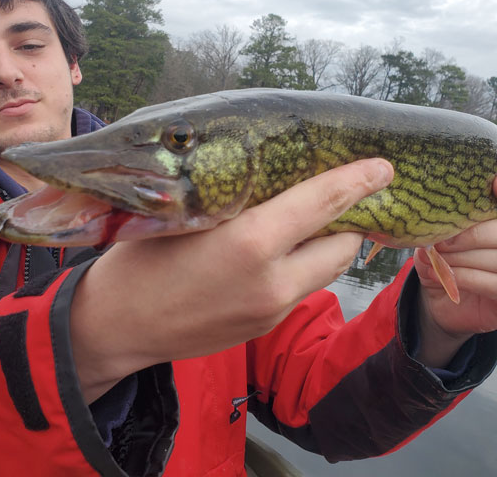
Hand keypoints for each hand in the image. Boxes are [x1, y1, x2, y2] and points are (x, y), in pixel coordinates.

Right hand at [71, 158, 393, 401]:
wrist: (114, 327)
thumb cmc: (138, 259)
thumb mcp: (183, 216)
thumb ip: (235, 200)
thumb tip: (272, 176)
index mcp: (250, 244)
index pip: (322, 204)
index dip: (357, 180)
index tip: (382, 167)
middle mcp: (272, 282)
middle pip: (343, 246)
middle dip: (346, 220)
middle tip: (333, 195)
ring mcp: (271, 311)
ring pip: (325, 271)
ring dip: (324, 245)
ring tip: (302, 223)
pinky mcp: (263, 328)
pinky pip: (300, 291)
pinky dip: (299, 269)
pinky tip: (271, 255)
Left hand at [413, 173, 496, 367]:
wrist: (443, 300)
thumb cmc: (448, 258)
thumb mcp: (443, 235)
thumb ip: (445, 222)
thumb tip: (432, 216)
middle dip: (478, 234)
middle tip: (444, 240)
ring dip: (470, 258)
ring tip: (441, 258)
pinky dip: (471, 278)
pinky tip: (450, 276)